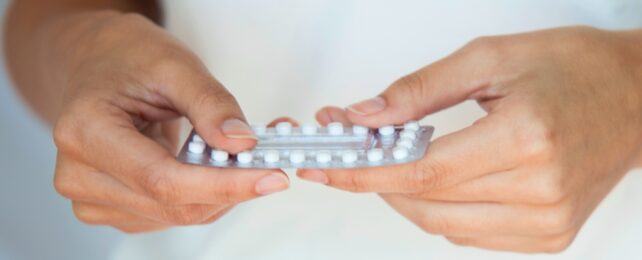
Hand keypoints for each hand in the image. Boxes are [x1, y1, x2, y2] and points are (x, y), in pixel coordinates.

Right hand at [52, 12, 288, 232]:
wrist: (98, 64)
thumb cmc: (127, 58)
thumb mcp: (174, 65)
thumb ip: (211, 104)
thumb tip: (241, 143)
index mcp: (85, 132)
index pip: (162, 180)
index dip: (222, 184)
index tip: (270, 178)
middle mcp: (79, 175)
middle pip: (173, 205)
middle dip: (231, 188)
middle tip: (272, 164)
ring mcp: (92, 198)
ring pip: (179, 215)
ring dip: (222, 192)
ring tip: (242, 157)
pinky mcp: (112, 207)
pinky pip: (173, 214)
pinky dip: (205, 195)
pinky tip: (215, 168)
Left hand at [299, 26, 641, 252]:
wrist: (635, 96)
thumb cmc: (575, 69)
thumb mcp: (490, 58)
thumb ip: (420, 91)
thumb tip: (368, 116)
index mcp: (526, 139)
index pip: (423, 171)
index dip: (366, 172)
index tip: (328, 168)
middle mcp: (540, 190)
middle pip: (428, 201)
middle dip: (378, 180)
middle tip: (351, 157)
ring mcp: (548, 221)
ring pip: (444, 225)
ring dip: (406, 197)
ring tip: (393, 164)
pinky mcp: (550, 236)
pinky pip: (470, 235)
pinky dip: (440, 211)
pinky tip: (434, 183)